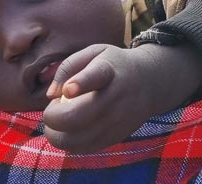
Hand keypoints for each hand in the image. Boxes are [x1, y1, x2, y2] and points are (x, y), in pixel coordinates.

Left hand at [41, 44, 201, 153]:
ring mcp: (116, 122)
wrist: (150, 83)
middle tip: (54, 107)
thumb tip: (51, 94)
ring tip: (62, 118)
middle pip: (76, 117)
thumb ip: (68, 67)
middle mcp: (114, 99)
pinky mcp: (115, 137)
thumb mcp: (93, 53)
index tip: (68, 89)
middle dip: (52, 116)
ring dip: (56, 133)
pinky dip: (68, 142)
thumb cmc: (113, 65)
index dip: (80, 84)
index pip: (95, 77)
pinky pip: (83, 148)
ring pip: (75, 140)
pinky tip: (70, 129)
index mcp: (108, 71)